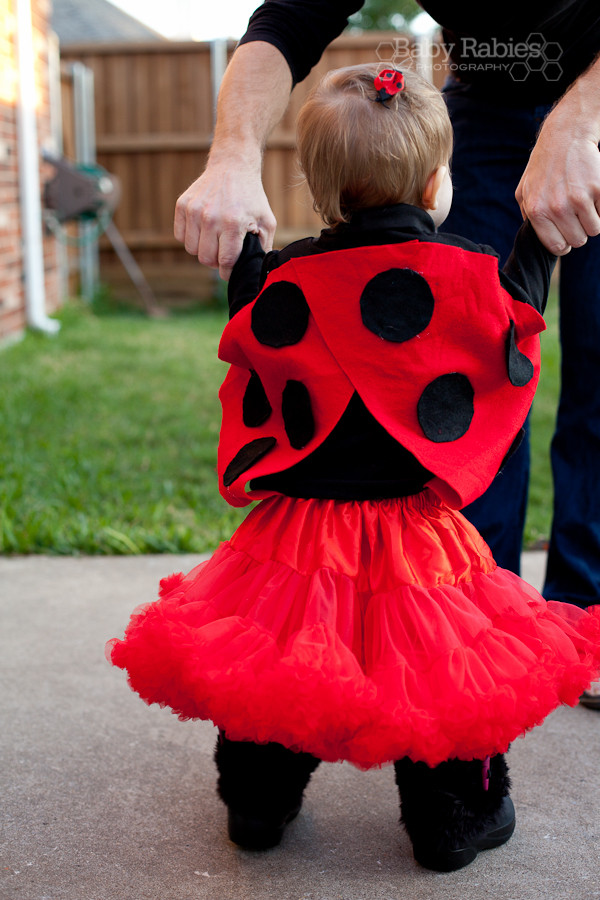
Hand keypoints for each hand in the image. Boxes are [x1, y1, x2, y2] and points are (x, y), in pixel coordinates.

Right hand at [174, 157, 276, 280]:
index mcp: (233, 223)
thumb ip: (264, 248)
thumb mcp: (266, 222)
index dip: (228, 271)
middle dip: (215, 261)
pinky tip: (203, 229)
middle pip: (205, 259)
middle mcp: (210, 217)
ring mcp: (194, 210)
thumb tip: (259, 271)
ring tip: (214, 238)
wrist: (232, 167)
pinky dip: (190, 237)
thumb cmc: (251, 198)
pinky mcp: (182, 205)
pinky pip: (180, 236)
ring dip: (202, 249)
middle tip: (224, 251)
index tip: (231, 269)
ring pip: (191, 250)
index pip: (225, 262)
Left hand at [516, 96, 599, 255]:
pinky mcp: (597, 189)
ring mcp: (578, 199)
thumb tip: (535, 237)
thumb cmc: (544, 165)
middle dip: (579, 230)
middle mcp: (556, 208)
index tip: (567, 236)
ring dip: (592, 219)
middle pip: (578, 240)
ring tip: (584, 201)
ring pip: (594, 229)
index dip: (564, 244)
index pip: (556, 247)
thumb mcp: (524, 191)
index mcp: (537, 212)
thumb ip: (527, 216)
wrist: (565, 136)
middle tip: (576, 214)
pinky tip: (592, 192)